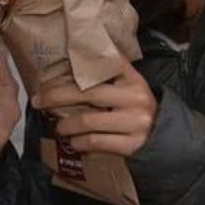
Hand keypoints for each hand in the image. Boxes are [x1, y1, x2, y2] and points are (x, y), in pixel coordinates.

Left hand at [31, 63, 157, 157]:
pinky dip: (78, 143)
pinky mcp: (131, 145)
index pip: (107, 61)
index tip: (57, 64)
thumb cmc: (138, 111)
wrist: (166, 139)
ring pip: (87, 120)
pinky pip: (95, 142)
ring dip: (65, 124)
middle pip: (87, 92)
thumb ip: (107, 78)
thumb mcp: (129, 89)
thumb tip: (65, 68)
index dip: (81, 60)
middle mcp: (134, 97)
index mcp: (133, 79)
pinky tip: (74, 143)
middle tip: (38, 100)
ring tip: (58, 126)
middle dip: (56, 96)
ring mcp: (134, 122)